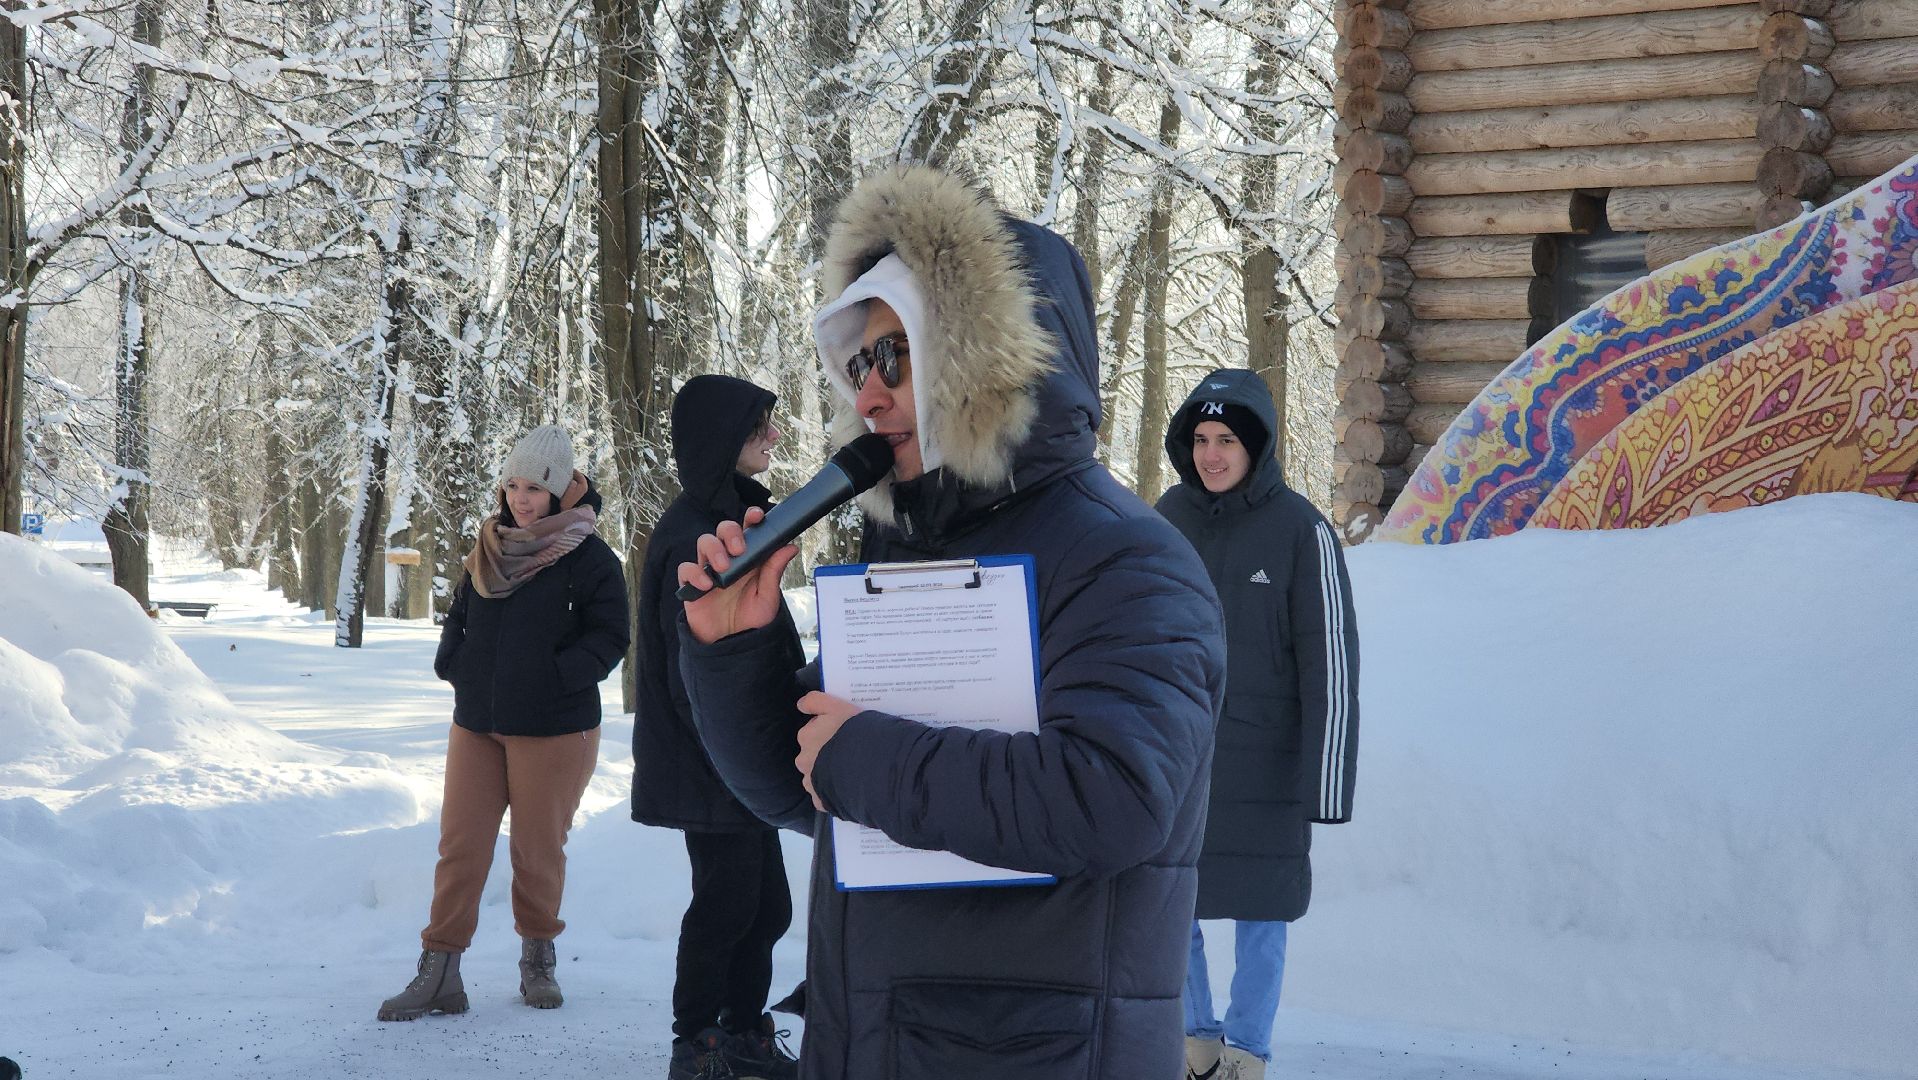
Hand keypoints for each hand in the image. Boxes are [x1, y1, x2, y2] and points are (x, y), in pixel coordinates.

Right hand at [677, 507, 799, 644]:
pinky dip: (695, 573)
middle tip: (739, 549)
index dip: (751, 518)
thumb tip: (790, 546)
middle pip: (723, 529)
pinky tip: (707, 585)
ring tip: (723, 567)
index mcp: (748, 558)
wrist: (730, 644)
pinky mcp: (692, 583)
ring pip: (704, 541)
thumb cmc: (750, 619)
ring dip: (714, 549)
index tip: (756, 516)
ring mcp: (708, 569)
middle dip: (730, 532)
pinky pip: (686, 569)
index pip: (748, 530)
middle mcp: (728, 559)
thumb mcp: (767, 598)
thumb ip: (774, 572)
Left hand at [796, 691, 859, 812]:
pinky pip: (825, 795)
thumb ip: (816, 701)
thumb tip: (800, 704)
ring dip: (829, 773)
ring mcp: (811, 782)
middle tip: (849, 752)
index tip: (844, 733)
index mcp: (806, 736)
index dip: (829, 730)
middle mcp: (804, 759)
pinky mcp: (821, 800)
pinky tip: (848, 787)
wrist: (870, 768)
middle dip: (826, 753)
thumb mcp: (838, 706)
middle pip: (813, 754)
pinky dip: (833, 792)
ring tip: (851, 771)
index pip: (813, 730)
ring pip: (817, 775)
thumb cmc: (855, 733)